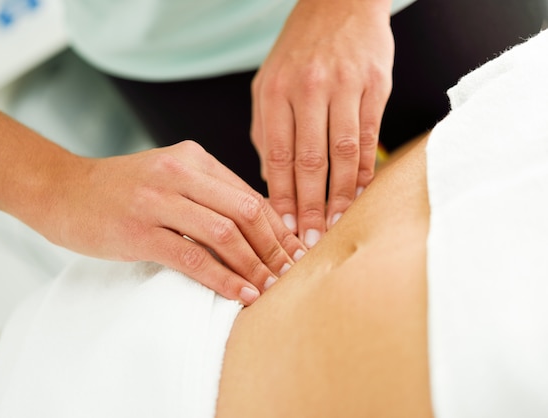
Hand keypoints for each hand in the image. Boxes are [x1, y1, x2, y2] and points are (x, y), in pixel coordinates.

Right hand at [44, 141, 306, 304]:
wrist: (61, 190)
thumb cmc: (120, 190)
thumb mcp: (168, 177)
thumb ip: (208, 193)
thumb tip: (256, 225)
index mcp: (193, 158)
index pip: (250, 194)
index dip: (279, 226)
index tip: (296, 251)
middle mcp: (179, 173)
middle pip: (246, 211)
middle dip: (275, 247)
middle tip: (292, 273)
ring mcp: (158, 200)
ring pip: (225, 234)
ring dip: (255, 265)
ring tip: (272, 287)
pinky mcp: (139, 230)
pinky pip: (193, 257)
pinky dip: (223, 278)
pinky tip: (241, 293)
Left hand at [251, 0, 393, 247]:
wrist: (339, 3)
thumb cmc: (299, 50)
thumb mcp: (267, 84)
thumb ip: (265, 130)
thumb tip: (269, 180)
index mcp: (274, 92)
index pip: (277, 157)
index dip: (281, 197)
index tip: (282, 228)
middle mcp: (307, 90)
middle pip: (309, 161)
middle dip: (309, 206)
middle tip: (309, 239)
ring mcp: (343, 86)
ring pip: (342, 153)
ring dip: (339, 195)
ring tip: (335, 224)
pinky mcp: (374, 85)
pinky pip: (370, 136)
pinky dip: (366, 169)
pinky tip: (361, 193)